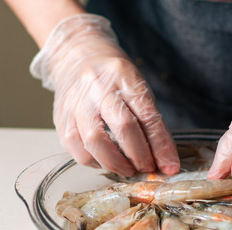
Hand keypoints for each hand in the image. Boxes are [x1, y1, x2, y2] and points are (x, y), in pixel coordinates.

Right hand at [31, 14, 178, 175]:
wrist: (77, 56)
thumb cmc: (113, 77)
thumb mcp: (137, 87)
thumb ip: (150, 121)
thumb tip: (164, 160)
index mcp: (124, 76)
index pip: (147, 115)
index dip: (161, 145)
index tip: (170, 166)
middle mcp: (98, 87)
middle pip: (123, 127)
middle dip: (140, 155)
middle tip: (148, 168)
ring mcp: (76, 102)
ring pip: (95, 141)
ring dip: (115, 163)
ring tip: (128, 169)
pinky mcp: (61, 117)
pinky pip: (75, 148)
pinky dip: (94, 162)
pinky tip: (105, 162)